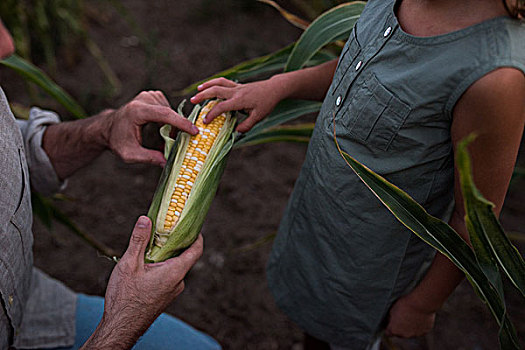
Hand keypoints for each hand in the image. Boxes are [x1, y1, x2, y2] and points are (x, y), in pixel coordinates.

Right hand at [82, 216, 202, 348]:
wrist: (121, 327)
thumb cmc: (125, 298)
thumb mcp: (129, 264)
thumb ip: (139, 240)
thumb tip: (146, 219)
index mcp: (175, 272)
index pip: (196, 250)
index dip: (196, 235)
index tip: (191, 224)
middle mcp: (178, 282)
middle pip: (184, 257)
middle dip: (174, 243)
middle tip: (162, 231)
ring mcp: (172, 291)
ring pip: (174, 268)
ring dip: (165, 257)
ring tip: (148, 249)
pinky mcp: (165, 297)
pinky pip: (168, 277)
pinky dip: (161, 268)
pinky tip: (144, 266)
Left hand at [103, 91, 198, 165]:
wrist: (109, 128)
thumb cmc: (118, 142)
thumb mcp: (130, 155)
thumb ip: (148, 158)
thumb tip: (167, 162)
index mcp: (137, 111)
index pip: (164, 114)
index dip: (181, 123)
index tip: (195, 131)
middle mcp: (143, 99)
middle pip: (169, 113)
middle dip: (176, 129)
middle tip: (174, 144)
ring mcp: (149, 95)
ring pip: (170, 111)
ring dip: (172, 125)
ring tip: (165, 138)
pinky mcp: (153, 95)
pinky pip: (168, 108)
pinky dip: (169, 119)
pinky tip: (162, 129)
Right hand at [190, 77, 282, 131]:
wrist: (274, 89)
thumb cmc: (267, 103)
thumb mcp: (259, 117)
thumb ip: (247, 125)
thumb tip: (236, 132)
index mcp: (240, 101)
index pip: (222, 107)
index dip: (212, 114)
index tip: (204, 121)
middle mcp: (236, 92)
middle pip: (216, 91)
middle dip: (203, 96)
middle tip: (192, 101)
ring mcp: (236, 87)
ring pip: (218, 83)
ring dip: (207, 86)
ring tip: (197, 90)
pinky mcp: (237, 85)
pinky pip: (223, 81)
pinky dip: (214, 82)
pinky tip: (208, 86)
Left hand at [385, 293, 435, 337]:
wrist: (421, 304)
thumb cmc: (405, 305)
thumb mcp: (392, 310)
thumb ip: (391, 318)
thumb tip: (392, 321)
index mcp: (395, 330)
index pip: (389, 333)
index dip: (390, 328)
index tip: (391, 323)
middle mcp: (404, 335)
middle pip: (400, 334)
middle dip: (400, 328)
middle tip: (402, 318)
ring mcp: (415, 335)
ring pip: (411, 332)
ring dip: (410, 327)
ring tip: (412, 316)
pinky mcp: (424, 332)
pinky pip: (420, 330)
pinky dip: (419, 326)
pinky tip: (420, 317)